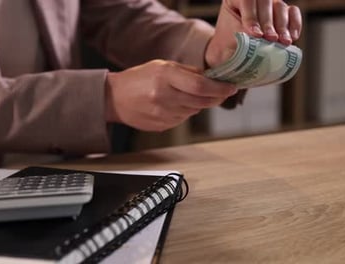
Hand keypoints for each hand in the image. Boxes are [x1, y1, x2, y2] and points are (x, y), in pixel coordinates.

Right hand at [105, 60, 236, 131]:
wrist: (114, 98)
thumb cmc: (139, 79)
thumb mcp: (163, 65)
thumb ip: (188, 71)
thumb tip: (213, 77)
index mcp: (165, 76)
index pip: (201, 86)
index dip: (220, 88)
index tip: (231, 87)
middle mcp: (164, 96)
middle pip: (202, 101)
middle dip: (216, 97)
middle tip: (224, 92)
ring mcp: (163, 113)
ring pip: (194, 111)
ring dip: (199, 104)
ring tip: (188, 95)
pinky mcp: (162, 126)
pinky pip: (183, 119)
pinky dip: (186, 111)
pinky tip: (175, 104)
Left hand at [205, 0, 301, 67]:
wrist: (231, 53)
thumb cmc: (227, 46)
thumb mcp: (228, 41)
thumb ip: (241, 38)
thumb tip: (257, 40)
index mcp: (235, 0)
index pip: (246, 0)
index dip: (251, 16)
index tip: (254, 34)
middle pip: (265, 1)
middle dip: (268, 22)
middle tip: (270, 38)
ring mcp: (270, 5)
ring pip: (280, 6)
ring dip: (282, 25)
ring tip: (282, 42)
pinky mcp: (283, 14)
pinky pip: (293, 12)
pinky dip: (295, 24)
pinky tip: (292, 37)